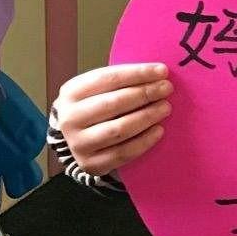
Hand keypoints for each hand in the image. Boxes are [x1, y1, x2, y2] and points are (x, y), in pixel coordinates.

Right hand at [55, 62, 172, 174]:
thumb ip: (121, 81)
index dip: (137, 73)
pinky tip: (159, 130)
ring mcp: (78, 144)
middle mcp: (69, 118)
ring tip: (166, 107)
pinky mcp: (90, 164)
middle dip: (145, 94)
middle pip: (114, 103)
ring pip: (119, 129)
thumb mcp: (98, 90)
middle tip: (167, 88)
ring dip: (147, 116)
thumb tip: (157, 74)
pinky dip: (144, 141)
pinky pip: (123, 152)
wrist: (78, 138)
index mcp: (71, 93)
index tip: (162, 71)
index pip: (108, 78)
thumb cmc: (95, 107)